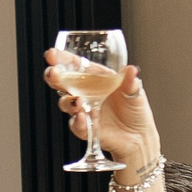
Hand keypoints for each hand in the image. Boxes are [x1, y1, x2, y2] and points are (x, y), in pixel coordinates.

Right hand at [44, 51, 156, 171]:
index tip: (52, 54)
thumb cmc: (136, 111)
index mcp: (96, 78)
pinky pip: (76, 124)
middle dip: (54, 77)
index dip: (61, 58)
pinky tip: (83, 118)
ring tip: (78, 101)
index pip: (75, 65)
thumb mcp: (136, 93)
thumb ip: (131, 82)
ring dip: (68, 101)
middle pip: (62, 82)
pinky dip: (78, 121)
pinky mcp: (85, 128)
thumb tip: (131, 69)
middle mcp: (85, 93)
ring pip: (65, 103)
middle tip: (53, 74)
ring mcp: (83, 110)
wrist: (139, 137)